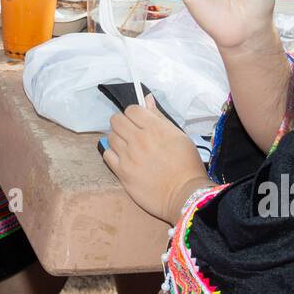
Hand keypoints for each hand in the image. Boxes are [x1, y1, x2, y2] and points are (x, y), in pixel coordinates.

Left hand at [102, 95, 209, 222]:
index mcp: (155, 128)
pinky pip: (107, 154)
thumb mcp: (178, 135)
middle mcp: (139, 139)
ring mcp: (129, 156)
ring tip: (128, 147)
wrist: (185, 194)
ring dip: (117, 139)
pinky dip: (112, 154)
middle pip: (116, 120)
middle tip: (130, 132)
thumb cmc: (186, 165)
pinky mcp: (122, 172)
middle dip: (122, 123)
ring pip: (110, 136)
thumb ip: (159, 117)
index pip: (131, 109)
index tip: (138, 121)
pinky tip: (122, 158)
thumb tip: (147, 98)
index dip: (134, 114)